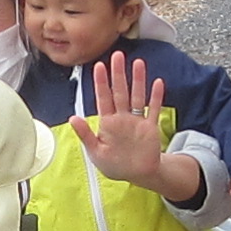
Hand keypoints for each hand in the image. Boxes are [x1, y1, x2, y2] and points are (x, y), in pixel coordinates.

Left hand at [70, 52, 185, 197]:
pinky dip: (156, 97)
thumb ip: (85, 134)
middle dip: (118, 73)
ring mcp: (137, 121)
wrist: (137, 175)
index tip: (99, 66)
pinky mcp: (150, 128)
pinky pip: (153, 110)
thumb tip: (72, 118)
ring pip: (137, 96)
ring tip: (138, 62)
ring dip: (138, 80)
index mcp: (107, 123)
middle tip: (117, 55)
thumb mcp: (96, 152)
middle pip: (120, 91)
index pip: (103, 98)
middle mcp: (122, 118)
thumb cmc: (114, 165)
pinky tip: (158, 83)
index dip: (101, 82)